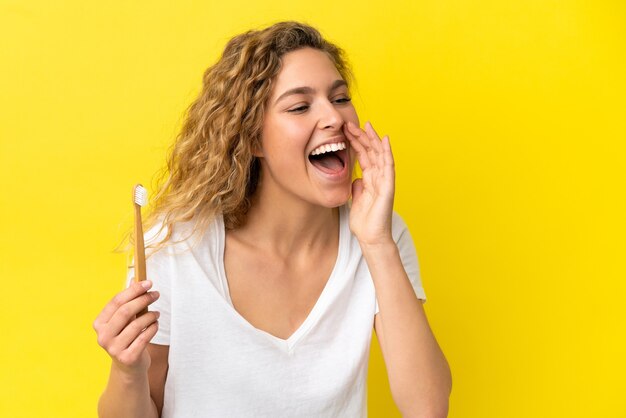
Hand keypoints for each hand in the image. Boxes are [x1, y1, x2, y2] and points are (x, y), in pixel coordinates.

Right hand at [93, 280, 159, 374]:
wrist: (129, 367)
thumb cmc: (127, 337)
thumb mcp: (125, 319)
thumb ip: (128, 301)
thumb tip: (134, 278)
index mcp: (99, 323)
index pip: (116, 301)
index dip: (133, 290)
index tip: (148, 283)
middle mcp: (103, 336)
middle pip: (125, 311)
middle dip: (143, 299)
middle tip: (156, 294)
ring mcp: (113, 349)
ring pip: (137, 324)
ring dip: (151, 315)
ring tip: (156, 314)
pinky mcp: (127, 358)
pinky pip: (144, 338)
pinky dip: (152, 328)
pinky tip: (155, 325)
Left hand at [343, 121, 394, 245]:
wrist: (371, 237)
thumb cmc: (364, 222)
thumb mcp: (356, 200)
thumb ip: (358, 187)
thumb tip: (357, 178)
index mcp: (370, 179)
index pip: (363, 156)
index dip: (356, 142)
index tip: (346, 130)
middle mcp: (379, 177)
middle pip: (371, 152)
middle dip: (362, 136)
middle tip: (351, 123)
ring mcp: (385, 181)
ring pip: (380, 155)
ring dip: (373, 140)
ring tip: (367, 125)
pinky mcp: (388, 187)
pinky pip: (389, 167)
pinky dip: (387, 153)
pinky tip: (385, 141)